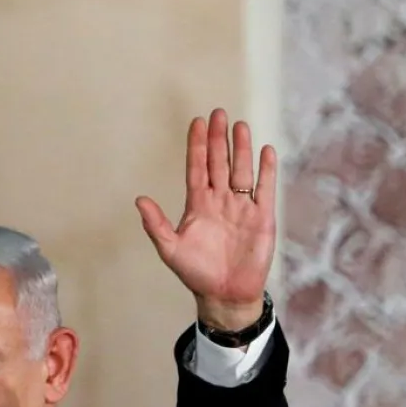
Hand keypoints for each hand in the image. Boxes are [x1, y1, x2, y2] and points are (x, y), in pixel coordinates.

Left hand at [135, 108, 276, 331]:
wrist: (224, 293)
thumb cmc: (196, 272)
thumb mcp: (170, 249)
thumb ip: (156, 225)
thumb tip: (139, 200)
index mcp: (197, 205)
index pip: (196, 168)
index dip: (196, 146)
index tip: (197, 123)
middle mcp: (220, 201)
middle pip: (219, 163)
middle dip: (218, 139)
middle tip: (218, 113)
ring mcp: (241, 207)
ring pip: (241, 171)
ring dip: (241, 149)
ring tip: (240, 125)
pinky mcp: (261, 217)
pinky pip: (265, 189)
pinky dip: (266, 171)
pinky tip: (266, 151)